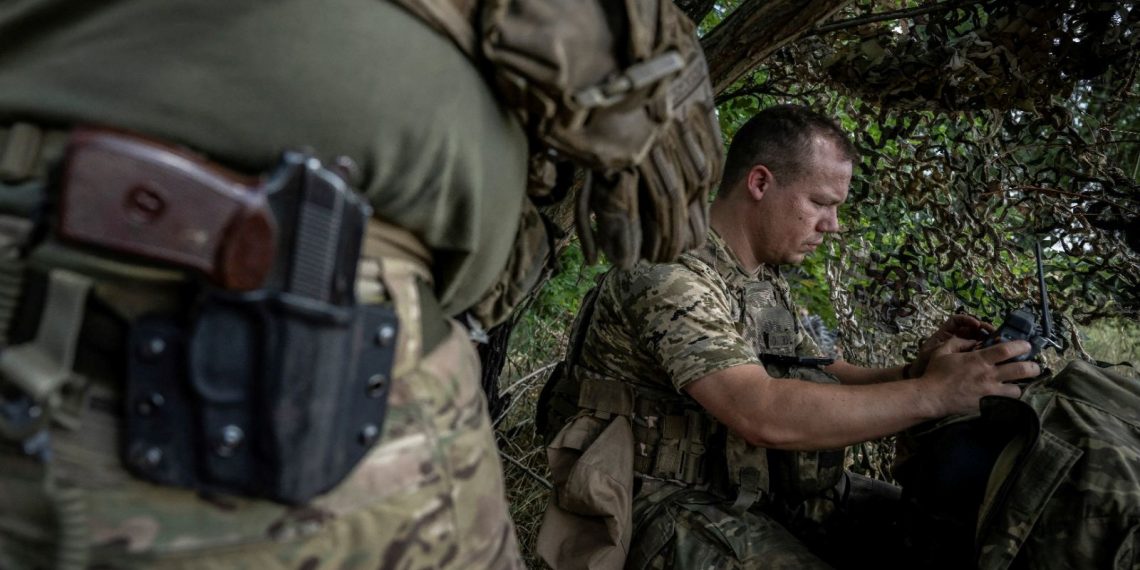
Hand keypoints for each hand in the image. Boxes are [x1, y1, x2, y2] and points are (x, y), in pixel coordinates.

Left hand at [908, 314, 994, 377]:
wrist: (923, 378)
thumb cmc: (926, 363)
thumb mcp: (937, 351)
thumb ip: (952, 345)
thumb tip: (974, 341)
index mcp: (945, 333)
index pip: (958, 321)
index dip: (967, 319)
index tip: (977, 324)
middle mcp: (955, 338)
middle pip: (971, 329)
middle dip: (982, 328)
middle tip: (993, 332)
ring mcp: (962, 348)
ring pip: (977, 339)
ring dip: (987, 339)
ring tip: (997, 342)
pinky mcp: (967, 358)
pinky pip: (978, 351)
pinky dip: (985, 351)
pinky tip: (993, 353)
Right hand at [920, 337, 1039, 416]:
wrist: (931, 397)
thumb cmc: (935, 373)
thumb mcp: (943, 351)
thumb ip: (959, 343)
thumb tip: (972, 341)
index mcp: (979, 360)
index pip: (1008, 350)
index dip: (1022, 346)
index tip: (1026, 345)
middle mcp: (989, 376)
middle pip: (1021, 370)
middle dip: (1033, 367)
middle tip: (1034, 366)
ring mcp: (990, 392)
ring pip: (1018, 390)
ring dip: (1020, 386)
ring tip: (1017, 384)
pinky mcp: (987, 405)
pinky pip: (1005, 403)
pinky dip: (1008, 399)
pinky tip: (1006, 397)